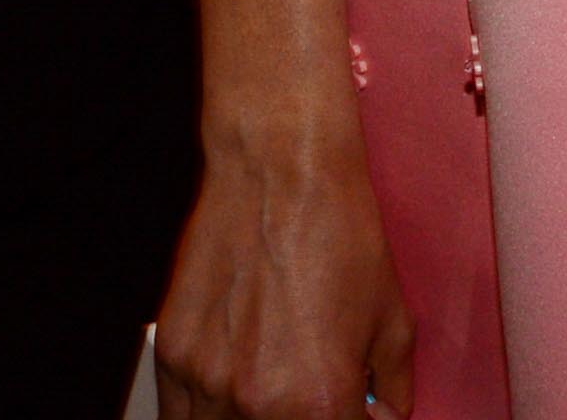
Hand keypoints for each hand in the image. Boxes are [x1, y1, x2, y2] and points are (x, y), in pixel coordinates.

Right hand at [152, 129, 416, 419]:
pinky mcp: (173, 355)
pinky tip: (230, 389)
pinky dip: (206, 411)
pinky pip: (181, 415)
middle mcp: (259, 403)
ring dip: (250, 418)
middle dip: (303, 419)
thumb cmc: (339, 235)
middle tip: (309, 397)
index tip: (349, 408)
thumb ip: (391, 390)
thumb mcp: (393, 320)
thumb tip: (382, 418)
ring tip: (273, 387)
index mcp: (322, 403)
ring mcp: (208, 383)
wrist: (279, 171)